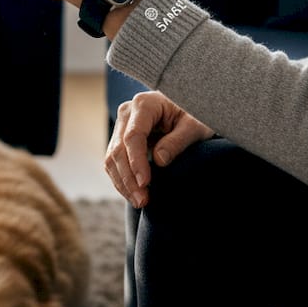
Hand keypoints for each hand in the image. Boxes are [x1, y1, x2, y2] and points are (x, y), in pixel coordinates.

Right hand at [105, 91, 215, 207]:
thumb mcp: (195, 126)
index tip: (145, 183)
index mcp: (144, 104)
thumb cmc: (195, 115)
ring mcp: (121, 126)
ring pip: (112, 159)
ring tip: (140, 202)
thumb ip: (178, 141)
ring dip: (123, 183)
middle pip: (118, 149)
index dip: (136, 162)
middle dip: (128, 178)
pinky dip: (122, 180)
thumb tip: (159, 160)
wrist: (189, 110)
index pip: (133, 136)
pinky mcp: (121, 140)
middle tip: (143, 200)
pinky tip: (134, 195)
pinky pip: (114, 163)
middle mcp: (127, 113)